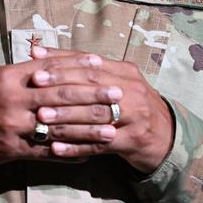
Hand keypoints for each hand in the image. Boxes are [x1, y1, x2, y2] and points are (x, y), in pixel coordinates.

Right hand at [0, 53, 121, 168]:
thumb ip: (15, 73)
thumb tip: (40, 64)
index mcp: (8, 76)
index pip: (50, 67)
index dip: (78, 66)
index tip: (101, 64)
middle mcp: (13, 98)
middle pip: (61, 96)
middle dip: (93, 95)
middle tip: (118, 94)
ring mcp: (13, 126)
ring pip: (58, 126)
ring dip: (88, 127)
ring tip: (111, 127)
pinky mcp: (10, 150)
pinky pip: (44, 152)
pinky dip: (67, 153)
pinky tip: (86, 153)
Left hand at [30, 45, 174, 173]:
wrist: (168, 136)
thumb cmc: (132, 106)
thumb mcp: (117, 83)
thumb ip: (87, 71)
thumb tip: (45, 54)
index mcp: (125, 72)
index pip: (90, 62)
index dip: (63, 62)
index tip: (36, 63)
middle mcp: (131, 90)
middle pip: (93, 85)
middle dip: (61, 85)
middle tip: (35, 87)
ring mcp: (135, 116)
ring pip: (95, 115)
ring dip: (65, 117)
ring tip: (41, 118)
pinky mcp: (133, 141)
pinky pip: (100, 144)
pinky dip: (76, 147)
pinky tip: (55, 149)